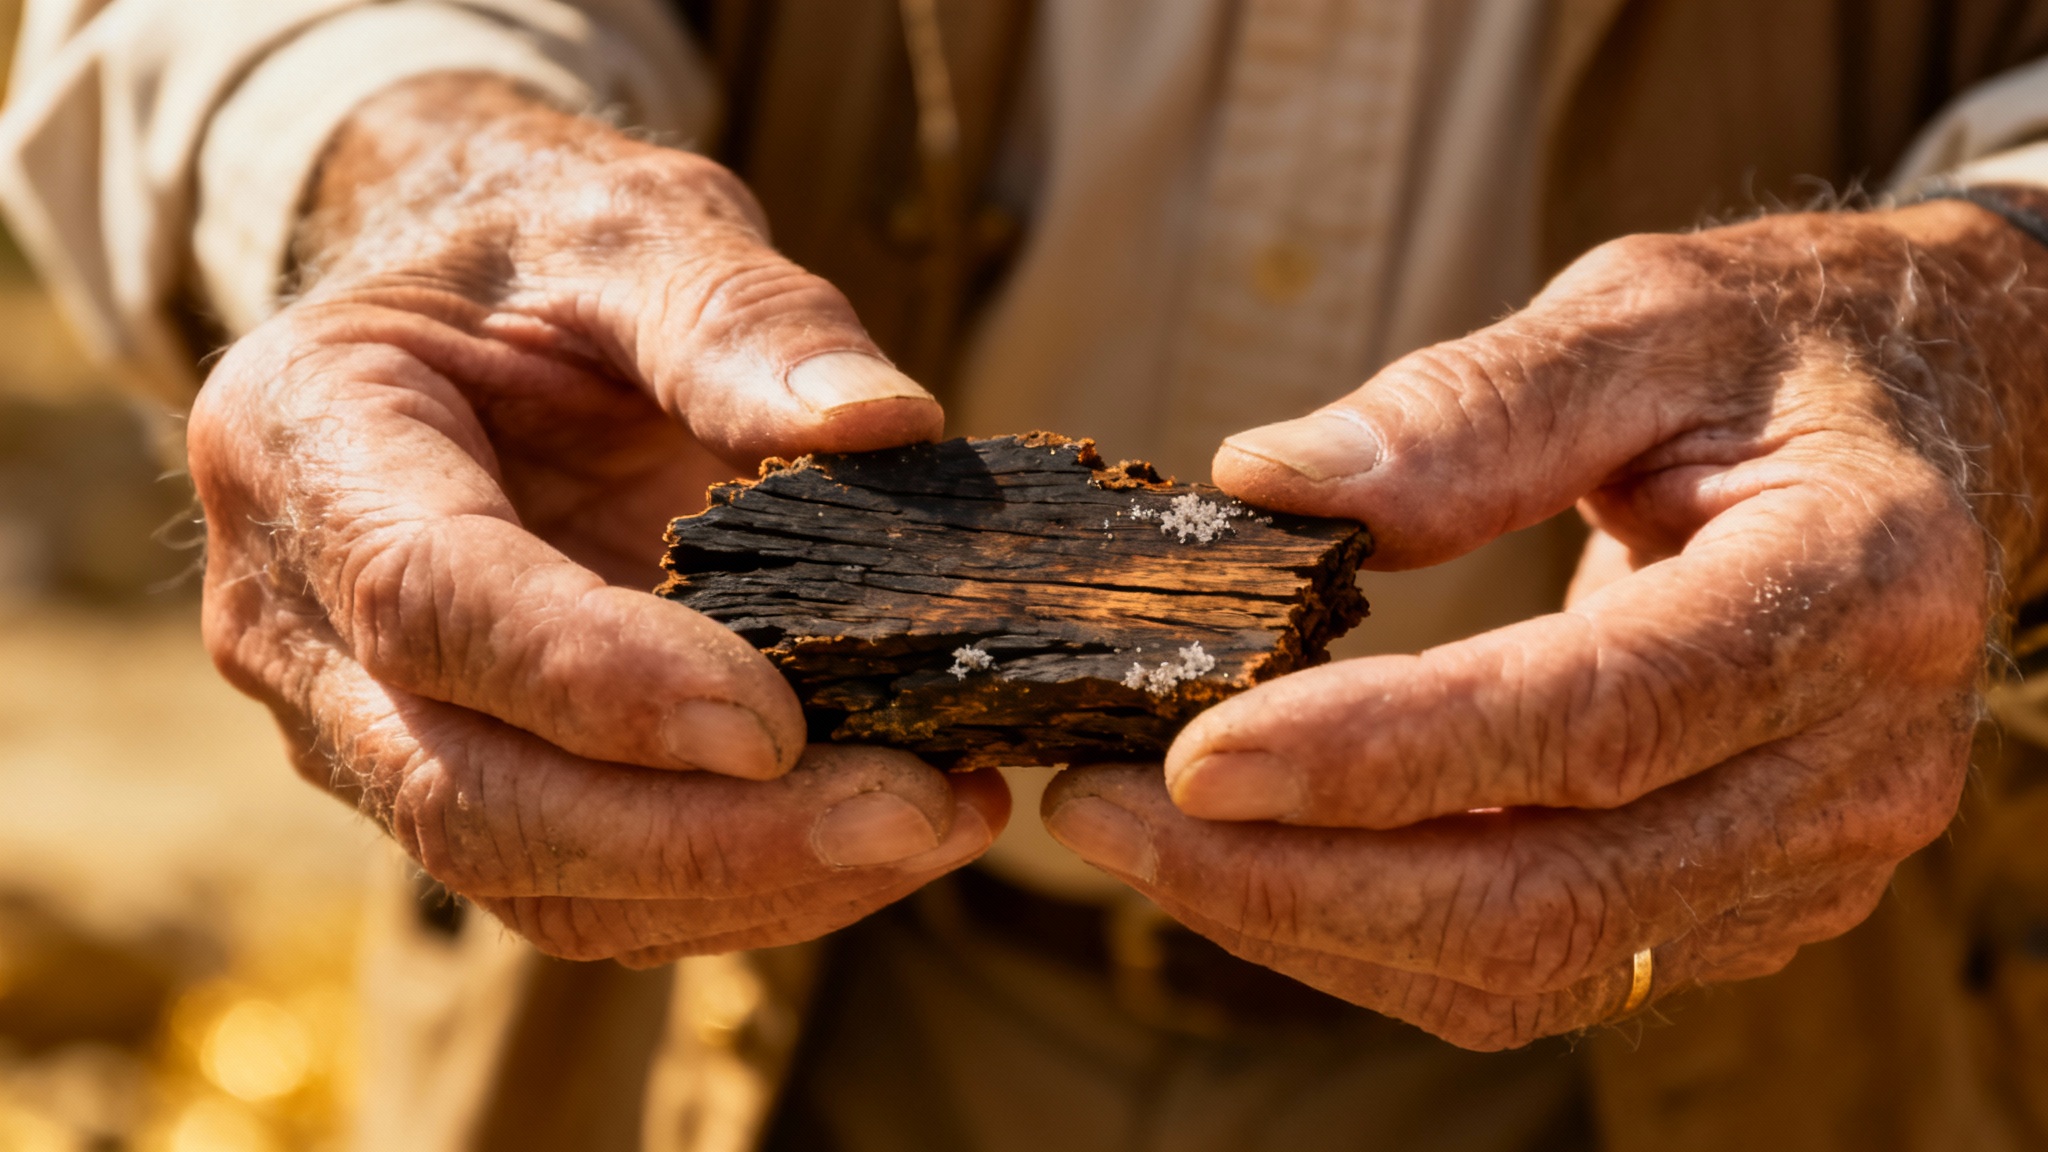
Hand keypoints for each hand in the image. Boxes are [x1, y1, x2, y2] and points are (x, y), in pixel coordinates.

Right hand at [191, 74, 1005, 964]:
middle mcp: (297, 618)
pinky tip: (881, 838)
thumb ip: (745, 317)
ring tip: (933, 823)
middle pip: (467, 793)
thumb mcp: (642, 231)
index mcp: (310, 440)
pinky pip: (583, 891)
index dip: (598, 682)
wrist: (484, 316)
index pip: (428, 602)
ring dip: (740, 885)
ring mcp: (361, 726)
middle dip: (698, 838)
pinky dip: (736, 890)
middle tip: (910, 813)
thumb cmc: (552, 255)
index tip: (778, 726)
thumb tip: (883, 425)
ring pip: (532, 878)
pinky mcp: (456, 786)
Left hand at [1047, 197, 2047, 1046]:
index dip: (1382, 756)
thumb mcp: (1645, 315)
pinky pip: (1544, 964)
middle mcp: (1854, 763)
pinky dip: (1378, 935)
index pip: (1592, 718)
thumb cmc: (1781, 353)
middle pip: (1546, 892)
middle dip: (1293, 877)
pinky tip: (1256, 866)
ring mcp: (1807, 857)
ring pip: (1530, 963)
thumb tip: (1269, 483)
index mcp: (1855, 587)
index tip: (1188, 755)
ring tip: (1138, 840)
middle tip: (1100, 812)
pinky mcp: (1744, 899)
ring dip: (1309, 924)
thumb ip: (1474, 405)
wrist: (1933, 433)